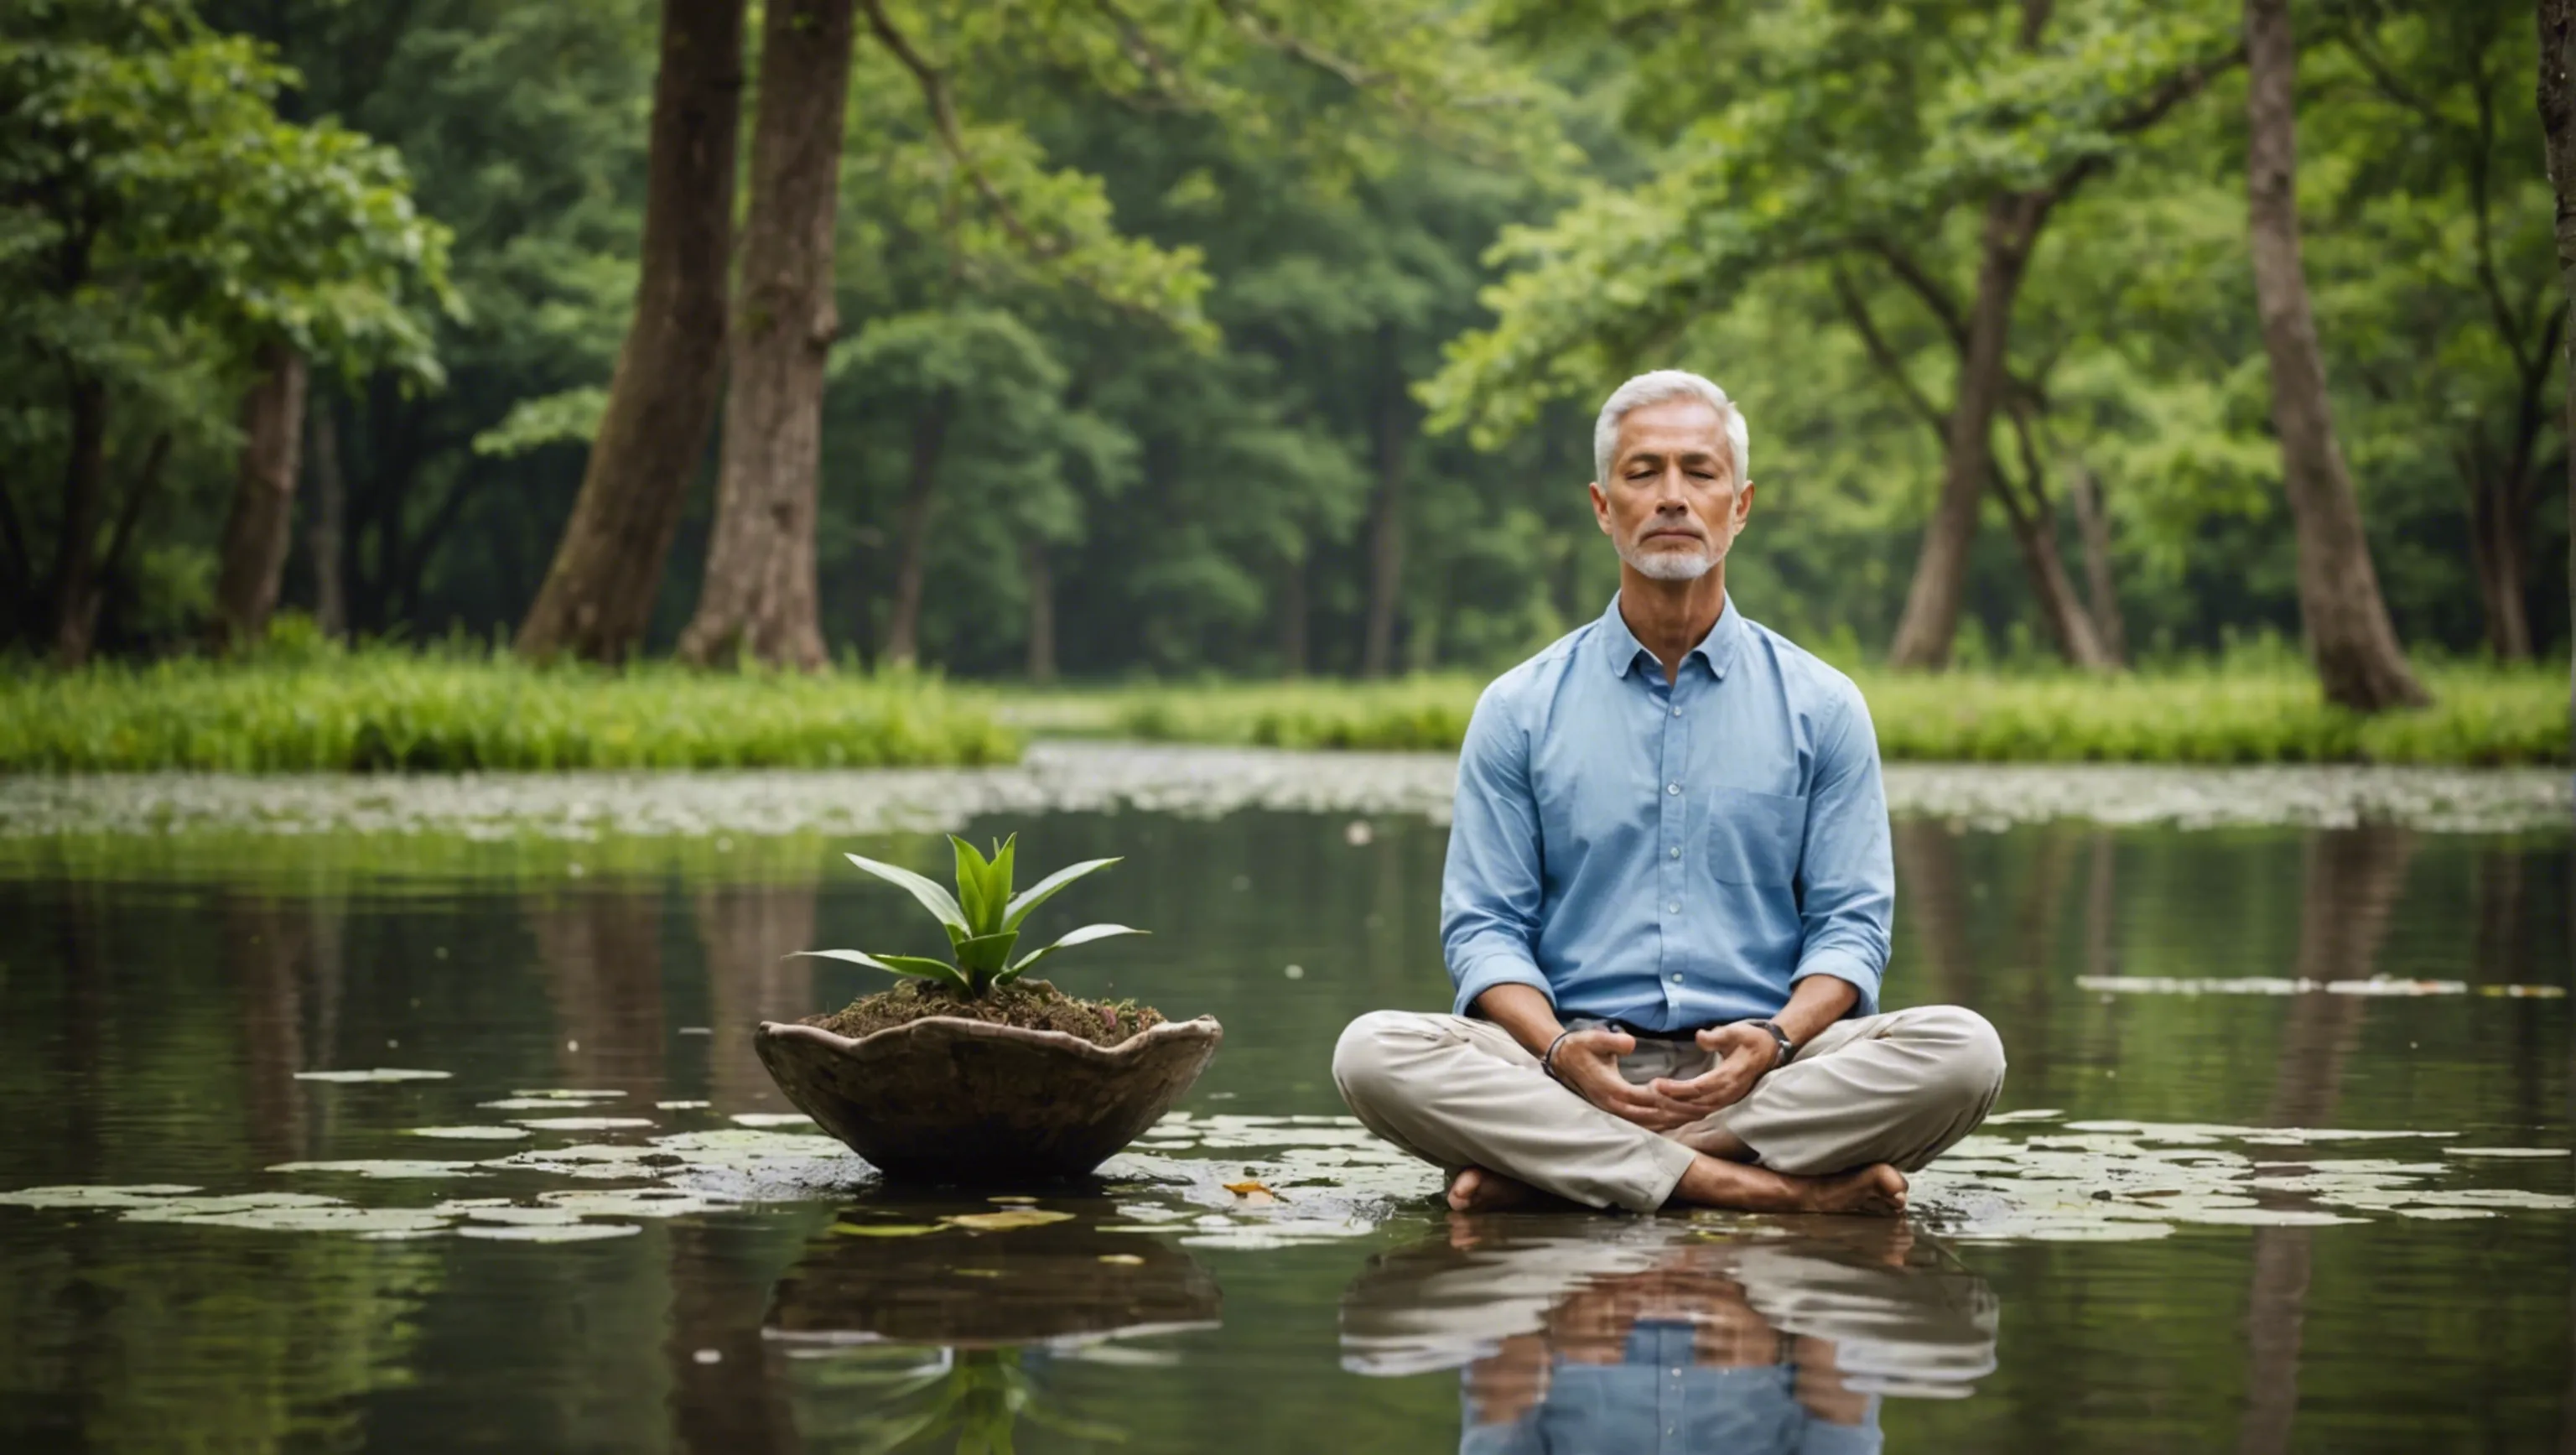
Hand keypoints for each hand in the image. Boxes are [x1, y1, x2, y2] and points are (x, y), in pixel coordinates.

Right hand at [1549, 1027, 1699, 1130]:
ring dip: (1674, 1120)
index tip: (1692, 1096)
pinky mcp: (1616, 1110)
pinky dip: (1663, 1122)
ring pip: (1649, 1123)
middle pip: (1652, 1116)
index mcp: (1611, 1090)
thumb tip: (1631, 1043)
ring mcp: (1615, 1111)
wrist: (1562, 1058)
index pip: (1645, 1099)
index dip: (1669, 1098)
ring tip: (1699, 1114)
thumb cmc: (1580, 1047)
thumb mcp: (1593, 1039)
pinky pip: (1643, 1122)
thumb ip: (1612, 1042)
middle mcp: (1614, 1105)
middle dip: (1679, 1113)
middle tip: (1706, 1108)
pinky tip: (1678, 1119)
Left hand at [1646, 1022, 1776, 1120]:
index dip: (1677, 1089)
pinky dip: (1685, 1114)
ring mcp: (1728, 1099)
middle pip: (1696, 1104)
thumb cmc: (1750, 1039)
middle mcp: (1729, 1092)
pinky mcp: (1725, 1101)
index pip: (1699, 1087)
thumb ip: (1716, 1036)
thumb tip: (1699, 1036)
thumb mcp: (1735, 1032)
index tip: (1657, 1085)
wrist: (1770, 1050)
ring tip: (1653, 1103)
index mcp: (1730, 1075)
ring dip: (1676, 1110)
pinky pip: (1703, 1112)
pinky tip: (1669, 1113)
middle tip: (1647, 1095)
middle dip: (1671, 1102)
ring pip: (1699, 1111)